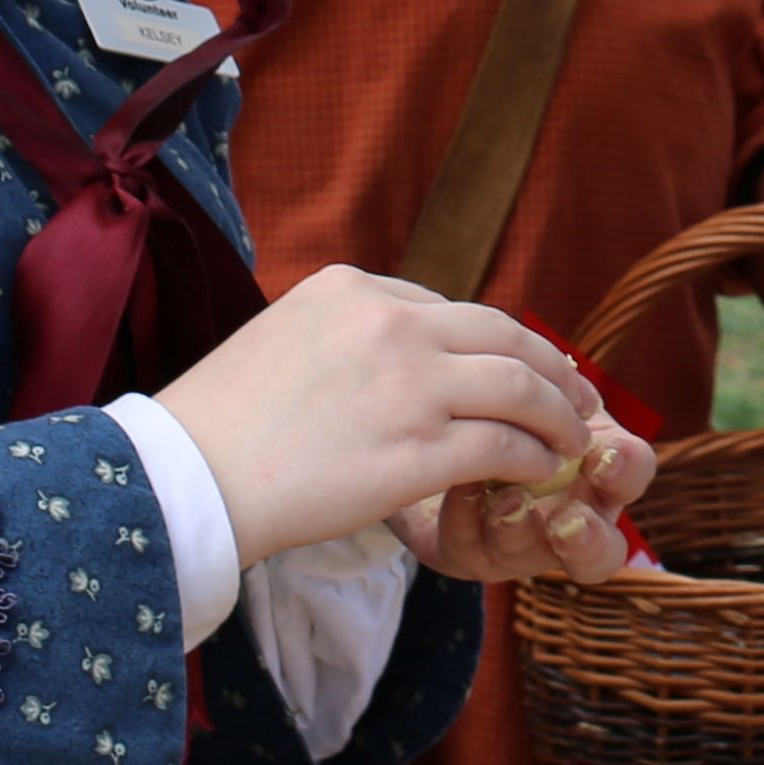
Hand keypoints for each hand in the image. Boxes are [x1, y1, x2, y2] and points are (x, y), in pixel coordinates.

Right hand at [151, 268, 604, 564]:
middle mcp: (390, 323)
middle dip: (551, 366)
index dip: (494, 342)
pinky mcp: (419, 448)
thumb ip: (348, 337)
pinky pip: (505, 444)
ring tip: (574, 436)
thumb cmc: (220, 423)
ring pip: (520, 385)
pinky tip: (541, 470)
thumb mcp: (283, 338)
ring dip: (558, 413)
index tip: (518, 365)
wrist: (185, 477)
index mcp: (354, 287)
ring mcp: (410, 384)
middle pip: (503, 333)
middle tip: (578, 393)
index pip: (447, 309)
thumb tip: (396, 358)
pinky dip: (535, 455)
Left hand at [396, 408, 661, 584]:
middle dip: (587, 540)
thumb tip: (570, 387)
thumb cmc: (506, 398)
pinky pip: (469, 549)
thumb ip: (557, 396)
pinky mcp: (466, 553)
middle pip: (602, 553)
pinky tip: (459, 485)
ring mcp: (520, 544)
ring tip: (503, 500)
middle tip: (567, 521)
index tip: (602, 457)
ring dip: (519, 529)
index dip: (625, 470)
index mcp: (600, 470)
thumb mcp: (535, 387)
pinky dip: (465, 518)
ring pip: (531, 557)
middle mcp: (571, 516)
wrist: (441, 421)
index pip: (632, 475)